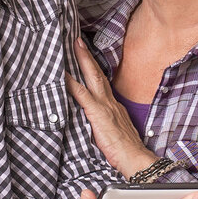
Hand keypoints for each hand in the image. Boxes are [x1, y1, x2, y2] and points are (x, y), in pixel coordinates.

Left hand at [65, 38, 155, 176]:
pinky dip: (72, 84)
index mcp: (113, 106)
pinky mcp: (98, 113)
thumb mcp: (116, 132)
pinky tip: (63, 76)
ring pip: (91, 78)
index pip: (102, 83)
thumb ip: (105, 123)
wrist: (134, 158)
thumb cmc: (125, 150)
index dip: (93, 70)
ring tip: (73, 47)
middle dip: (87, 57)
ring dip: (82, 61)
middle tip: (78, 41)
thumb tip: (96, 122)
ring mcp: (105, 106)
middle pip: (97, 74)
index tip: (86, 57)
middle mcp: (110, 102)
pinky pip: (82, 95)